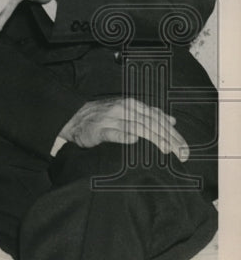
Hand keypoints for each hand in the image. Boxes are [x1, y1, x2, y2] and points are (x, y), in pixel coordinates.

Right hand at [59, 97, 189, 160]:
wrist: (74, 117)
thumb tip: (172, 120)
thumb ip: (149, 115)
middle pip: (152, 124)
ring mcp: (111, 119)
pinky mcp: (98, 130)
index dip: (174, 134)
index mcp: (133, 105)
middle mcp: (124, 109)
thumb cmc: (103, 116)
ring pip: (137, 127)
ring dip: (153, 138)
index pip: (159, 120)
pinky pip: (112, 132)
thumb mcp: (127, 111)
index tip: (185, 149)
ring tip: (165, 149)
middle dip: (169, 139)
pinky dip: (123, 135)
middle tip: (182, 154)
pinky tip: (133, 140)